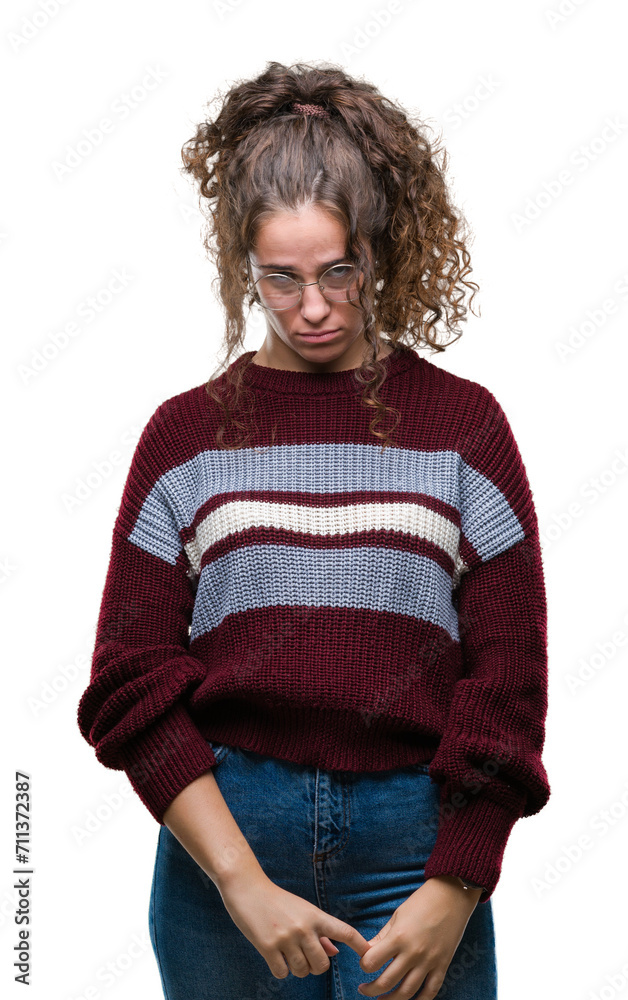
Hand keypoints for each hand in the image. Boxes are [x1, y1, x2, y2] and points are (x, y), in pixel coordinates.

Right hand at [216, 866, 370, 978]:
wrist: (247, 888)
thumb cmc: (277, 900)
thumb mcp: (302, 910)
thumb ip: (319, 931)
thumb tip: (334, 952)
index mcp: (315, 915)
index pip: (345, 932)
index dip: (360, 945)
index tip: (370, 955)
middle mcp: (303, 927)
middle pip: (323, 964)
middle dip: (316, 966)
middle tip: (306, 957)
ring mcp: (285, 938)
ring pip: (302, 970)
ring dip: (297, 968)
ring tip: (288, 953)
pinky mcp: (267, 947)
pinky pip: (282, 973)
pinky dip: (280, 969)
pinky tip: (275, 956)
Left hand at [357, 876, 480, 998]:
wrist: (452, 896)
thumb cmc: (421, 902)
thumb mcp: (397, 916)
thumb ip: (382, 937)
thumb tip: (367, 952)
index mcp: (398, 936)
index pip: (372, 961)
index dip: (364, 965)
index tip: (364, 964)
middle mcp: (413, 952)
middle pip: (386, 982)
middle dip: (371, 989)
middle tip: (364, 989)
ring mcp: (429, 961)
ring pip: (407, 992)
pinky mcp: (443, 965)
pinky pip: (431, 991)